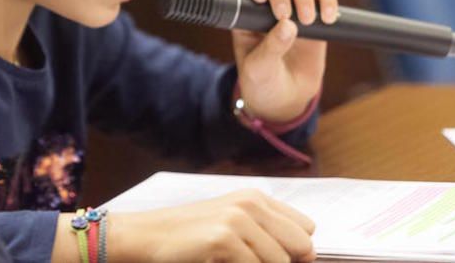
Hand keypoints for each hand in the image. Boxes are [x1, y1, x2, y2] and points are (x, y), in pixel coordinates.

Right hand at [108, 189, 315, 261]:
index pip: (307, 229)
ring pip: (280, 262)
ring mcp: (238, 219)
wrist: (148, 235)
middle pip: (302, 246)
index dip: (298, 251)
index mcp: (256, 197)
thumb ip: (264, 230)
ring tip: (231, 262)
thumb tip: (304, 255)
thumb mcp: (231, 222)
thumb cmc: (190, 235)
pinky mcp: (224, 238)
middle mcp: (251, 203)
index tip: (279, 261)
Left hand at [222, 0, 337, 122]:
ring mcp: (288, 1)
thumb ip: (270, 49)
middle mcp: (262, 1)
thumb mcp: (258, 70)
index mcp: (241, 11)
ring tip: (307, 21)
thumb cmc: (263, 82)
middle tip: (285, 15)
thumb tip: (288, 26)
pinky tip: (328, 18)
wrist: (287, 97)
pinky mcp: (313, 8)